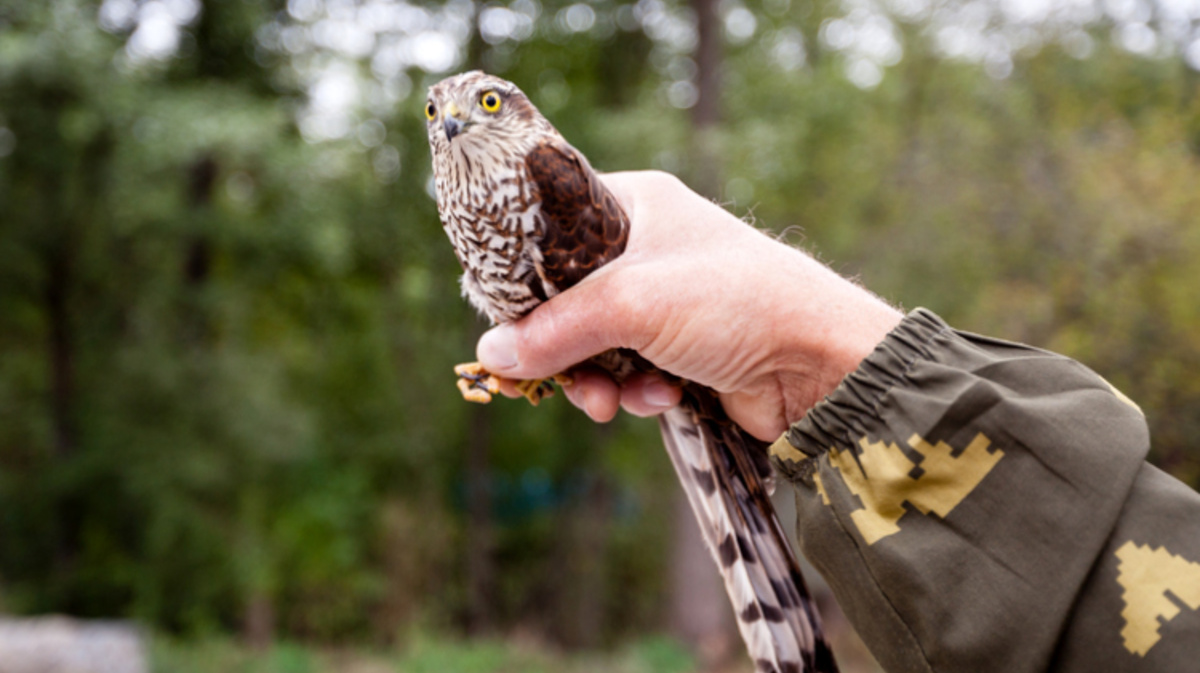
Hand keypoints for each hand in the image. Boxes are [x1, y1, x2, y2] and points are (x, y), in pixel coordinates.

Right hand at [477, 171, 901, 440]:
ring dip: (596, 379)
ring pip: (594, 343)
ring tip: (607, 403)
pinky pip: (629, 371)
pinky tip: (659, 401)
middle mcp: (646, 247)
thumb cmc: (734, 301)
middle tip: (541, 378)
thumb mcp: (633, 304)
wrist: (820, 361)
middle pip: (566, 297)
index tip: (500, 317)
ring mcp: (665, 300)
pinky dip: (634, 392)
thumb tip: (492, 354)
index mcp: (634, 205)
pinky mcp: (681, 348)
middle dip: (558, 346)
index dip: (520, 276)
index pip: (549, 231)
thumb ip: (557, 328)